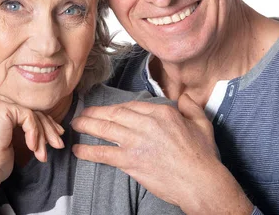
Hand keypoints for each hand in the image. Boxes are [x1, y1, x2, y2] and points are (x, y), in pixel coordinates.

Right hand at [0, 98, 64, 184]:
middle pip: (33, 113)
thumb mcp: (18, 140)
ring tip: (43, 154)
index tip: (56, 137)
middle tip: (58, 144)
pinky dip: (34, 133)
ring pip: (33, 115)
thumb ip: (30, 129)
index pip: (29, 113)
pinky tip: (32, 148)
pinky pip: (29, 117)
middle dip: (48, 130)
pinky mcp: (3, 109)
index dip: (45, 125)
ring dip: (43, 136)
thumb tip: (54, 127)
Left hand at [71, 93, 252, 214]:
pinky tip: (78, 150)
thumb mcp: (202, 124)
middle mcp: (146, 124)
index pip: (131, 106)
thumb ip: (191, 107)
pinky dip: (88, 151)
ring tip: (75, 124)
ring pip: (105, 129)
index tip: (107, 110)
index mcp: (161, 113)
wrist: (200, 182)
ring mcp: (136, 142)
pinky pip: (104, 154)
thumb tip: (186, 97)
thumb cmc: (202, 156)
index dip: (115, 108)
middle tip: (83, 113)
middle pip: (114, 114)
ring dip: (87, 126)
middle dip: (95, 113)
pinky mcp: (130, 161)